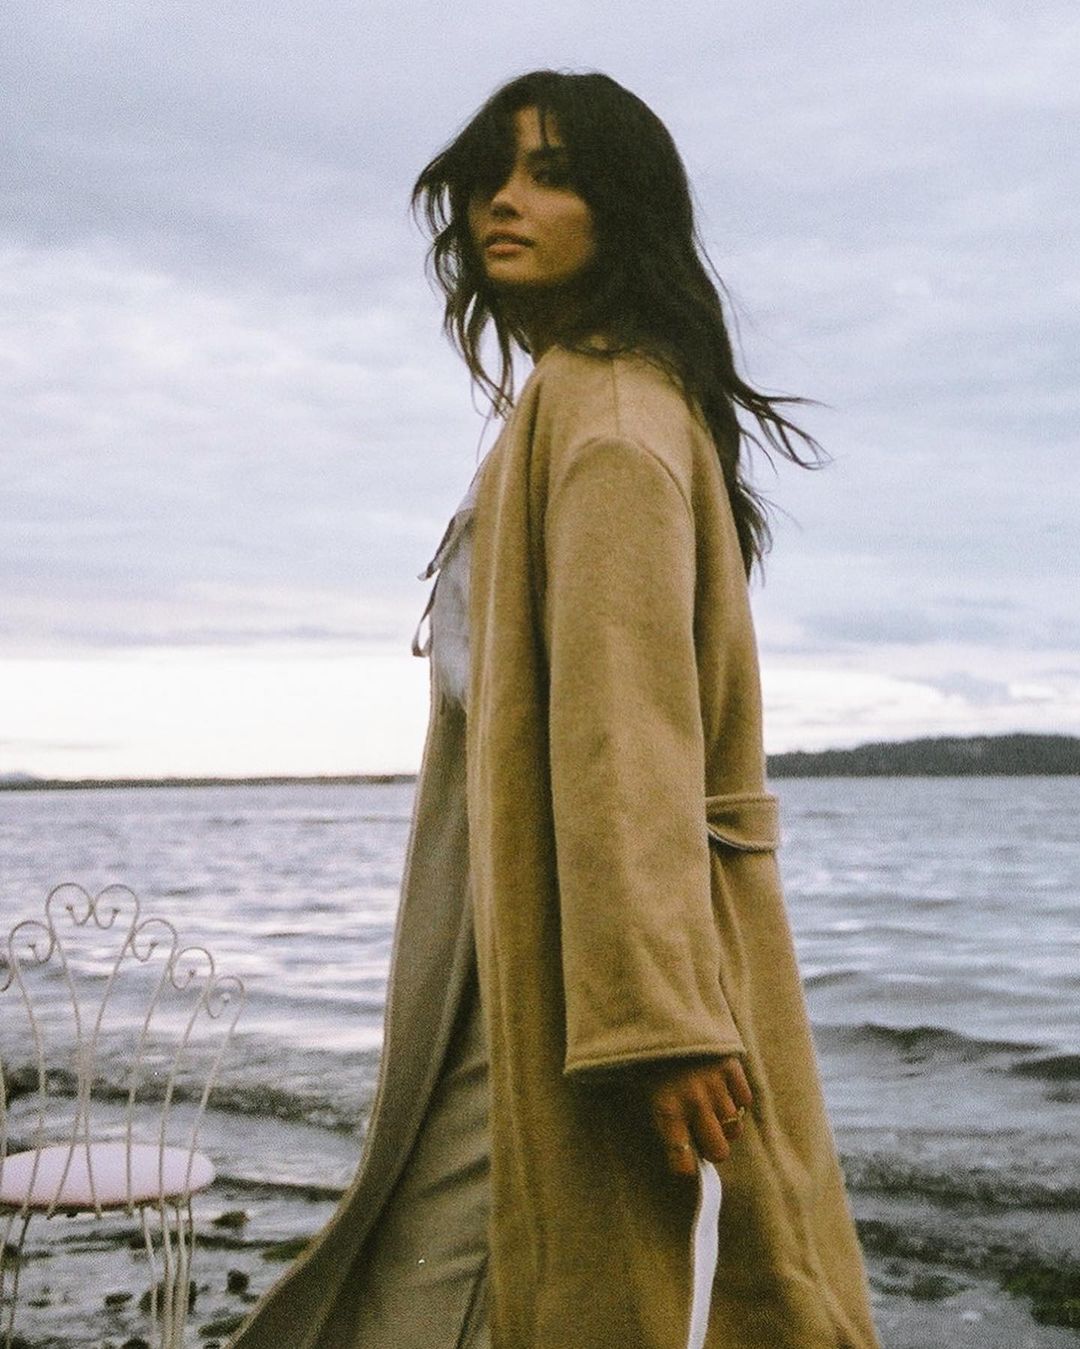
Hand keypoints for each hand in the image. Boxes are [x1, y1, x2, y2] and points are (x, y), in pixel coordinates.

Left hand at [644, 1055, 752, 1176]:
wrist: (658, 1008)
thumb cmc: (645, 1053)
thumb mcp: (636, 1086)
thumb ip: (657, 1116)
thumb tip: (677, 1147)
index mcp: (665, 1109)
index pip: (682, 1160)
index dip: (685, 1167)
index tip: (686, 1166)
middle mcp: (693, 1101)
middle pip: (718, 1151)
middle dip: (713, 1149)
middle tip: (704, 1138)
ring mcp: (715, 1084)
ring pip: (734, 1127)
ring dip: (725, 1125)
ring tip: (712, 1112)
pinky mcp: (731, 1066)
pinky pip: (745, 1100)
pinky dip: (737, 1101)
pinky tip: (723, 1091)